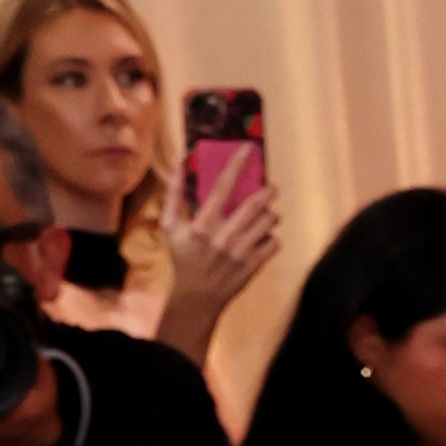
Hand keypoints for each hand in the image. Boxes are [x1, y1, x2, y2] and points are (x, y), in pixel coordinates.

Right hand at [157, 167, 281, 354]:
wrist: (197, 297)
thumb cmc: (183, 258)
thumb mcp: (170, 226)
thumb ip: (173, 193)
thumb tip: (178, 159)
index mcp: (203, 224)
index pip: (223, 186)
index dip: (237, 164)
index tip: (249, 148)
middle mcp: (224, 237)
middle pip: (254, 205)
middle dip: (267, 192)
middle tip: (272, 187)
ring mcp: (241, 252)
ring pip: (268, 223)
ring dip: (271, 214)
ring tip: (267, 214)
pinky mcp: (254, 266)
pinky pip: (274, 243)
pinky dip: (273, 236)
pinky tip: (264, 236)